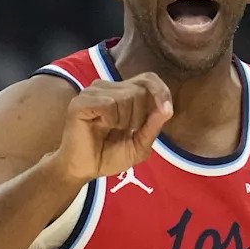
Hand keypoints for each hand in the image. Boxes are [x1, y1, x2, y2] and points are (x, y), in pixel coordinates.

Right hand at [53, 73, 173, 181]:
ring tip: (110, 130)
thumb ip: (153, 126)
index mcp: (123, 93)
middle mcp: (108, 88)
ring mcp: (93, 93)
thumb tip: (168, 108)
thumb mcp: (140, 144)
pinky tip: (100, 126)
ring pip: (125, 97)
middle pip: (139, 90)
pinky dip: (111, 120)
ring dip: (124, 120)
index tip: (165, 110)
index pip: (147, 78)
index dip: (160, 90)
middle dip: (139, 116)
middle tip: (123, 130)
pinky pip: (109, 104)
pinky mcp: (81, 102)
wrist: (85, 169)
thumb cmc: (110, 156)